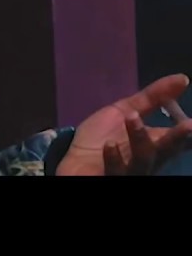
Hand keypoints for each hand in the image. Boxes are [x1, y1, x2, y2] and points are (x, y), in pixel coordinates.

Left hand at [56, 74, 191, 174]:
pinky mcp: (111, 176)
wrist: (74, 161)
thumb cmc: (103, 137)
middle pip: (166, 150)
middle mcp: (148, 159)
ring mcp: (131, 170)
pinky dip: (114, 158)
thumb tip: (182, 78)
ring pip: (143, 159)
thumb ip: (152, 97)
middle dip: (178, 138)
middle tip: (190, 126)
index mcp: (155, 144)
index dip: (188, 133)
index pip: (179, 139)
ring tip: (132, 116)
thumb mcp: (124, 111)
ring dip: (140, 138)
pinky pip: (115, 170)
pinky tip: (109, 145)